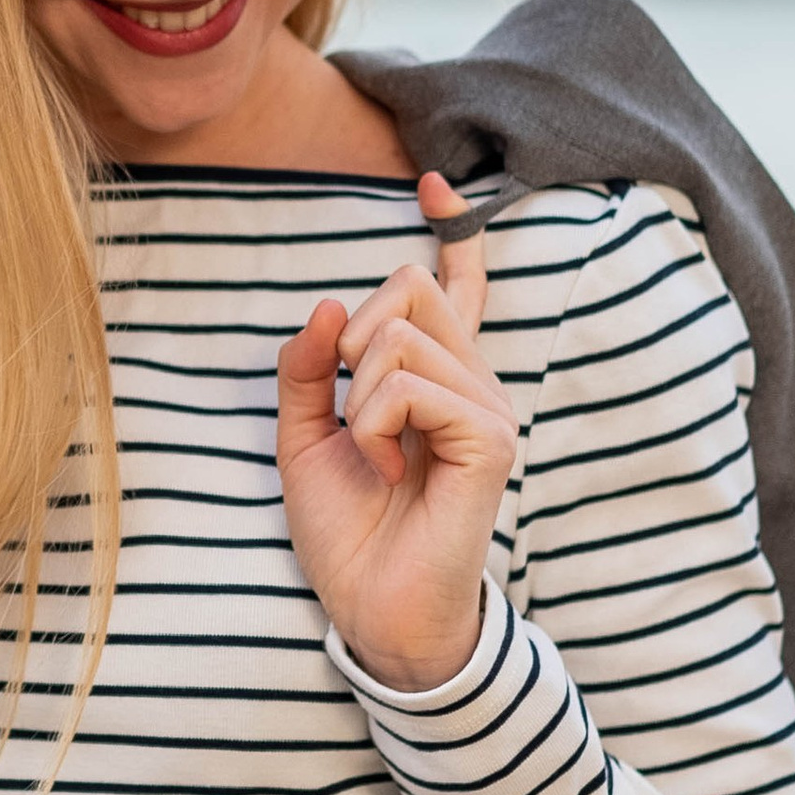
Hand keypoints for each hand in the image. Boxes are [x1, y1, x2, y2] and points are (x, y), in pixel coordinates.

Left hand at [275, 178, 520, 695]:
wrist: (373, 610)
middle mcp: (472, 384)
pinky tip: (386, 467)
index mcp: (436, 380)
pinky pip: (413, 385)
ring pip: (402, 335)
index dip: (452, 232)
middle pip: (409, 288)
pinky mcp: (490, 441)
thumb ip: (310, 370)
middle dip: (358, 335)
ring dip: (360, 397)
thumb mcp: (303, 439)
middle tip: (352, 407)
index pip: (455, 290)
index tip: (434, 184)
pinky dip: (375, 423)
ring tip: (372, 455)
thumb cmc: (349, 532)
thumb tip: (328, 305)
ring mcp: (488, 410)